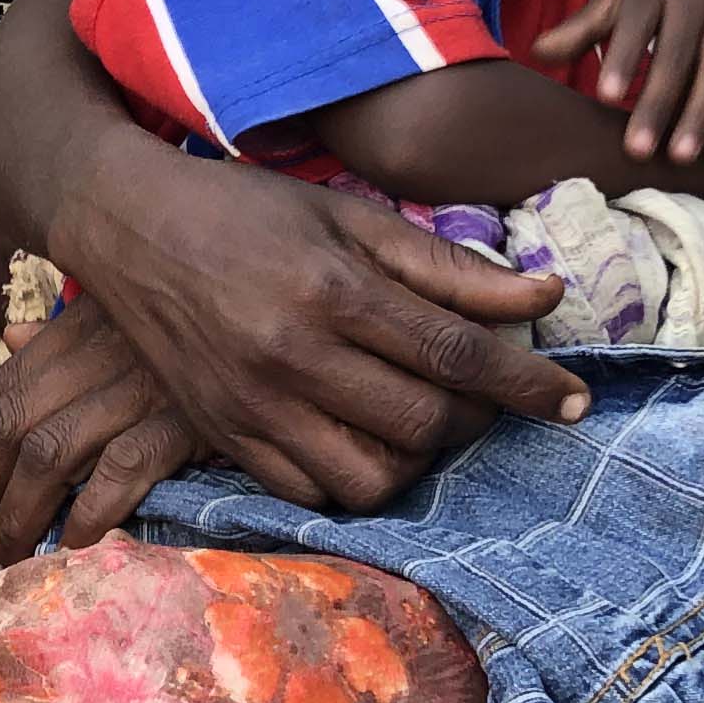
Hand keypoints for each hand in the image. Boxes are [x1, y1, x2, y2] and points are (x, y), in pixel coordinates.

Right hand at [0, 145, 581, 564]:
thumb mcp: (349, 216)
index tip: (577, 403)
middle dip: (476, 422)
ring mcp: (252, 404)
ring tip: (421, 421)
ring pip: (372, 478)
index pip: (457, 356)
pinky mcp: (222, 435)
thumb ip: (447, 265)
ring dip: (417, 460)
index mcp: (333, 290)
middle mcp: (293, 355)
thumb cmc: (247, 210)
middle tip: (486, 398)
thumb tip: (545, 294)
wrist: (126, 224)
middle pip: (424, 425)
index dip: (529, 386)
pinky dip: (353, 478)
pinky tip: (361, 437)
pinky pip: (312, 493)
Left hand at [0, 306, 200, 566]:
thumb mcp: (129, 310)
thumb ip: (69, 332)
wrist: (284, 318)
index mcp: (84, 325)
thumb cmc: (206, 320)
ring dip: (26, 514)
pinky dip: (90, 513)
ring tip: (19, 557)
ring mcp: (142, 384)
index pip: (10, 388)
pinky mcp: (186, 419)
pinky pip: (120, 470)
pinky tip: (78, 546)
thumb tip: (14, 338)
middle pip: (18, 425)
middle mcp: (103, 351)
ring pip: (52, 452)